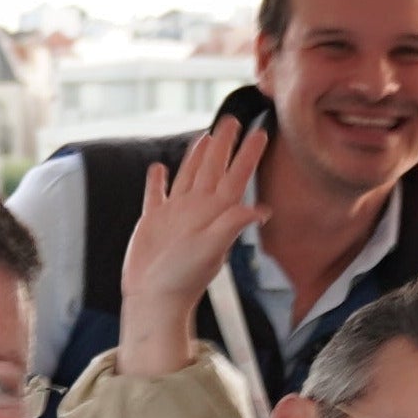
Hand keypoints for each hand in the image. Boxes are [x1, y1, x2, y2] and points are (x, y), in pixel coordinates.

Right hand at [112, 113, 270, 380]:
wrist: (155, 297)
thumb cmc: (183, 277)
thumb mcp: (211, 249)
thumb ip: (232, 225)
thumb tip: (263, 210)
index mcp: (215, 212)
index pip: (237, 176)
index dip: (249, 154)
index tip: (261, 133)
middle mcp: (198, 209)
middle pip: (214, 168)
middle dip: (224, 144)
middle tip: (234, 119)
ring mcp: (175, 214)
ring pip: (189, 175)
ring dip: (197, 156)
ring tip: (206, 137)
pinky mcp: (154, 221)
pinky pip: (157, 194)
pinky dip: (158, 181)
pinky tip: (159, 168)